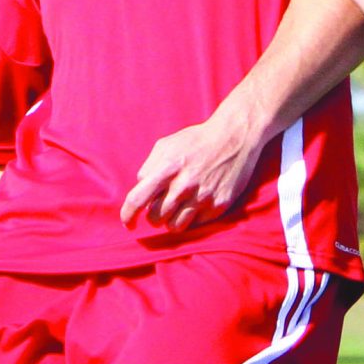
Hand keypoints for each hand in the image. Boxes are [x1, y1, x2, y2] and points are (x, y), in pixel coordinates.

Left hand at [121, 115, 268, 232]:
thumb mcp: (166, 144)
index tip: (128, 224)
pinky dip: (192, 217)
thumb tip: (140, 188)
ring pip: (175, 226)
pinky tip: (197, 203)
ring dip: (171, 221)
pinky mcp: (219, 205)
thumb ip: (149, 167)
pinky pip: (196, 224)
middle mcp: (185, 185)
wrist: (235, 137)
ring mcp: (203, 197)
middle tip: (161, 207)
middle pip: (156, 218)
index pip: (138, 199)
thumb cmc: (197, 140)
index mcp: (168, 168)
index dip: (128, 215)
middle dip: (154, 216)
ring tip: (178, 208)